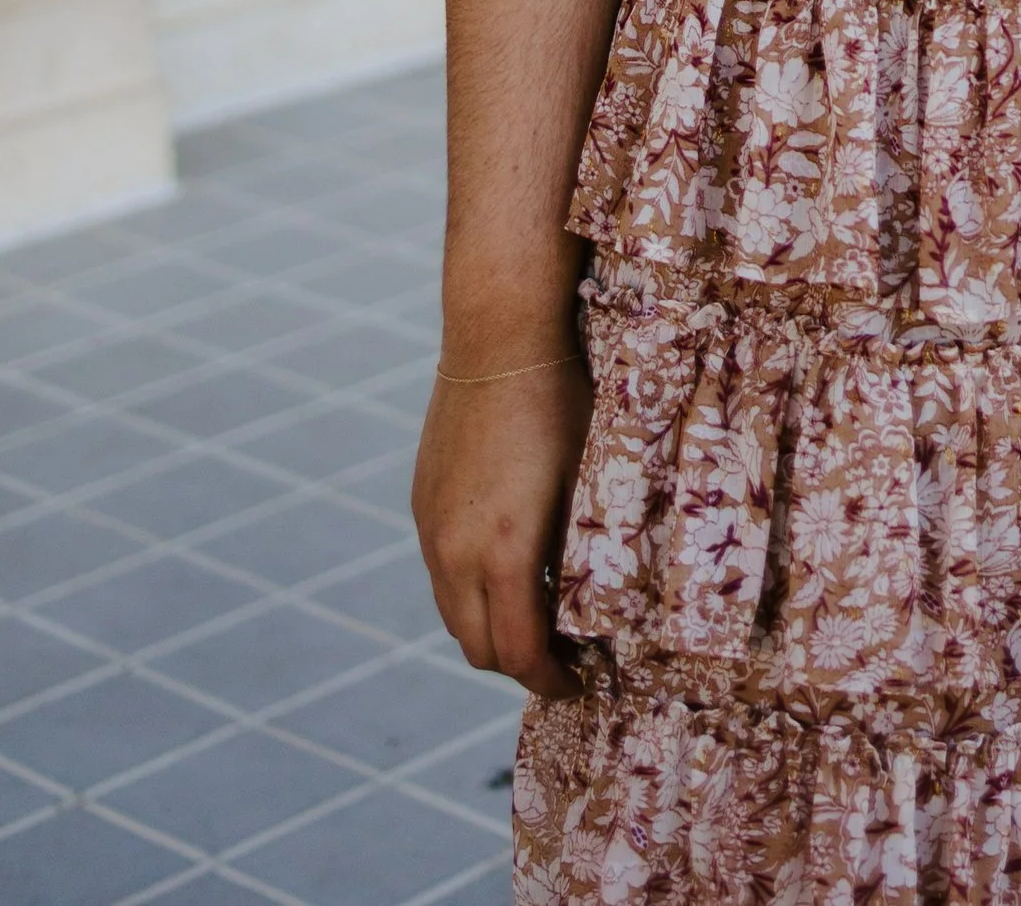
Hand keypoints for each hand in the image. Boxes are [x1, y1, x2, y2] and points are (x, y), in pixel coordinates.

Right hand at [412, 352, 592, 700]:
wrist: (497, 338)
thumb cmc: (559, 403)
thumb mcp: (587, 481)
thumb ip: (583, 552)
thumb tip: (599, 607)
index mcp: (504, 552)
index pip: (520, 653)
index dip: (551, 681)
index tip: (581, 682)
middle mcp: (456, 552)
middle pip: (478, 649)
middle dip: (519, 667)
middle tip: (563, 659)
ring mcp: (431, 530)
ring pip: (453, 616)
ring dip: (490, 632)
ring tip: (535, 619)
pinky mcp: (422, 505)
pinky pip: (441, 575)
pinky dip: (470, 594)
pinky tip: (506, 571)